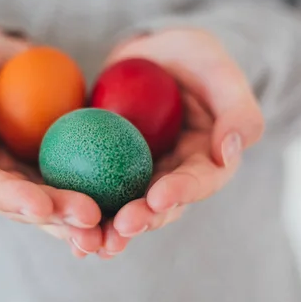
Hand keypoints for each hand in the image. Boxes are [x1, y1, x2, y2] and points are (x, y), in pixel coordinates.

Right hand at [0, 23, 102, 256]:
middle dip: (57, 217)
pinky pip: (76, 185)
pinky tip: (123, 213)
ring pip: (54, 205)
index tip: (41, 206)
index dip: (12, 199)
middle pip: (25, 204)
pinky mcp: (54, 167)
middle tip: (90, 222)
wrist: (2, 55)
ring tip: (109, 234)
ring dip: (80, 221)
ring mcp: (26, 176)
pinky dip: (99, 200)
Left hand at [97, 28, 264, 257]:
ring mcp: (142, 176)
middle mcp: (176, 176)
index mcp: (208, 160)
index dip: (181, 193)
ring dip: (111, 228)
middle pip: (161, 206)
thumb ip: (237, 108)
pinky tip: (64, 225)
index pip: (199, 181)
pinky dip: (83, 209)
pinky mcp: (112, 170)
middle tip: (119, 229)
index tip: (157, 198)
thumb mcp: (218, 69)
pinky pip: (98, 191)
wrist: (151, 58)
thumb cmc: (192, 57)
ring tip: (90, 243)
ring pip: (128, 207)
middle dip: (142, 221)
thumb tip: (231, 151)